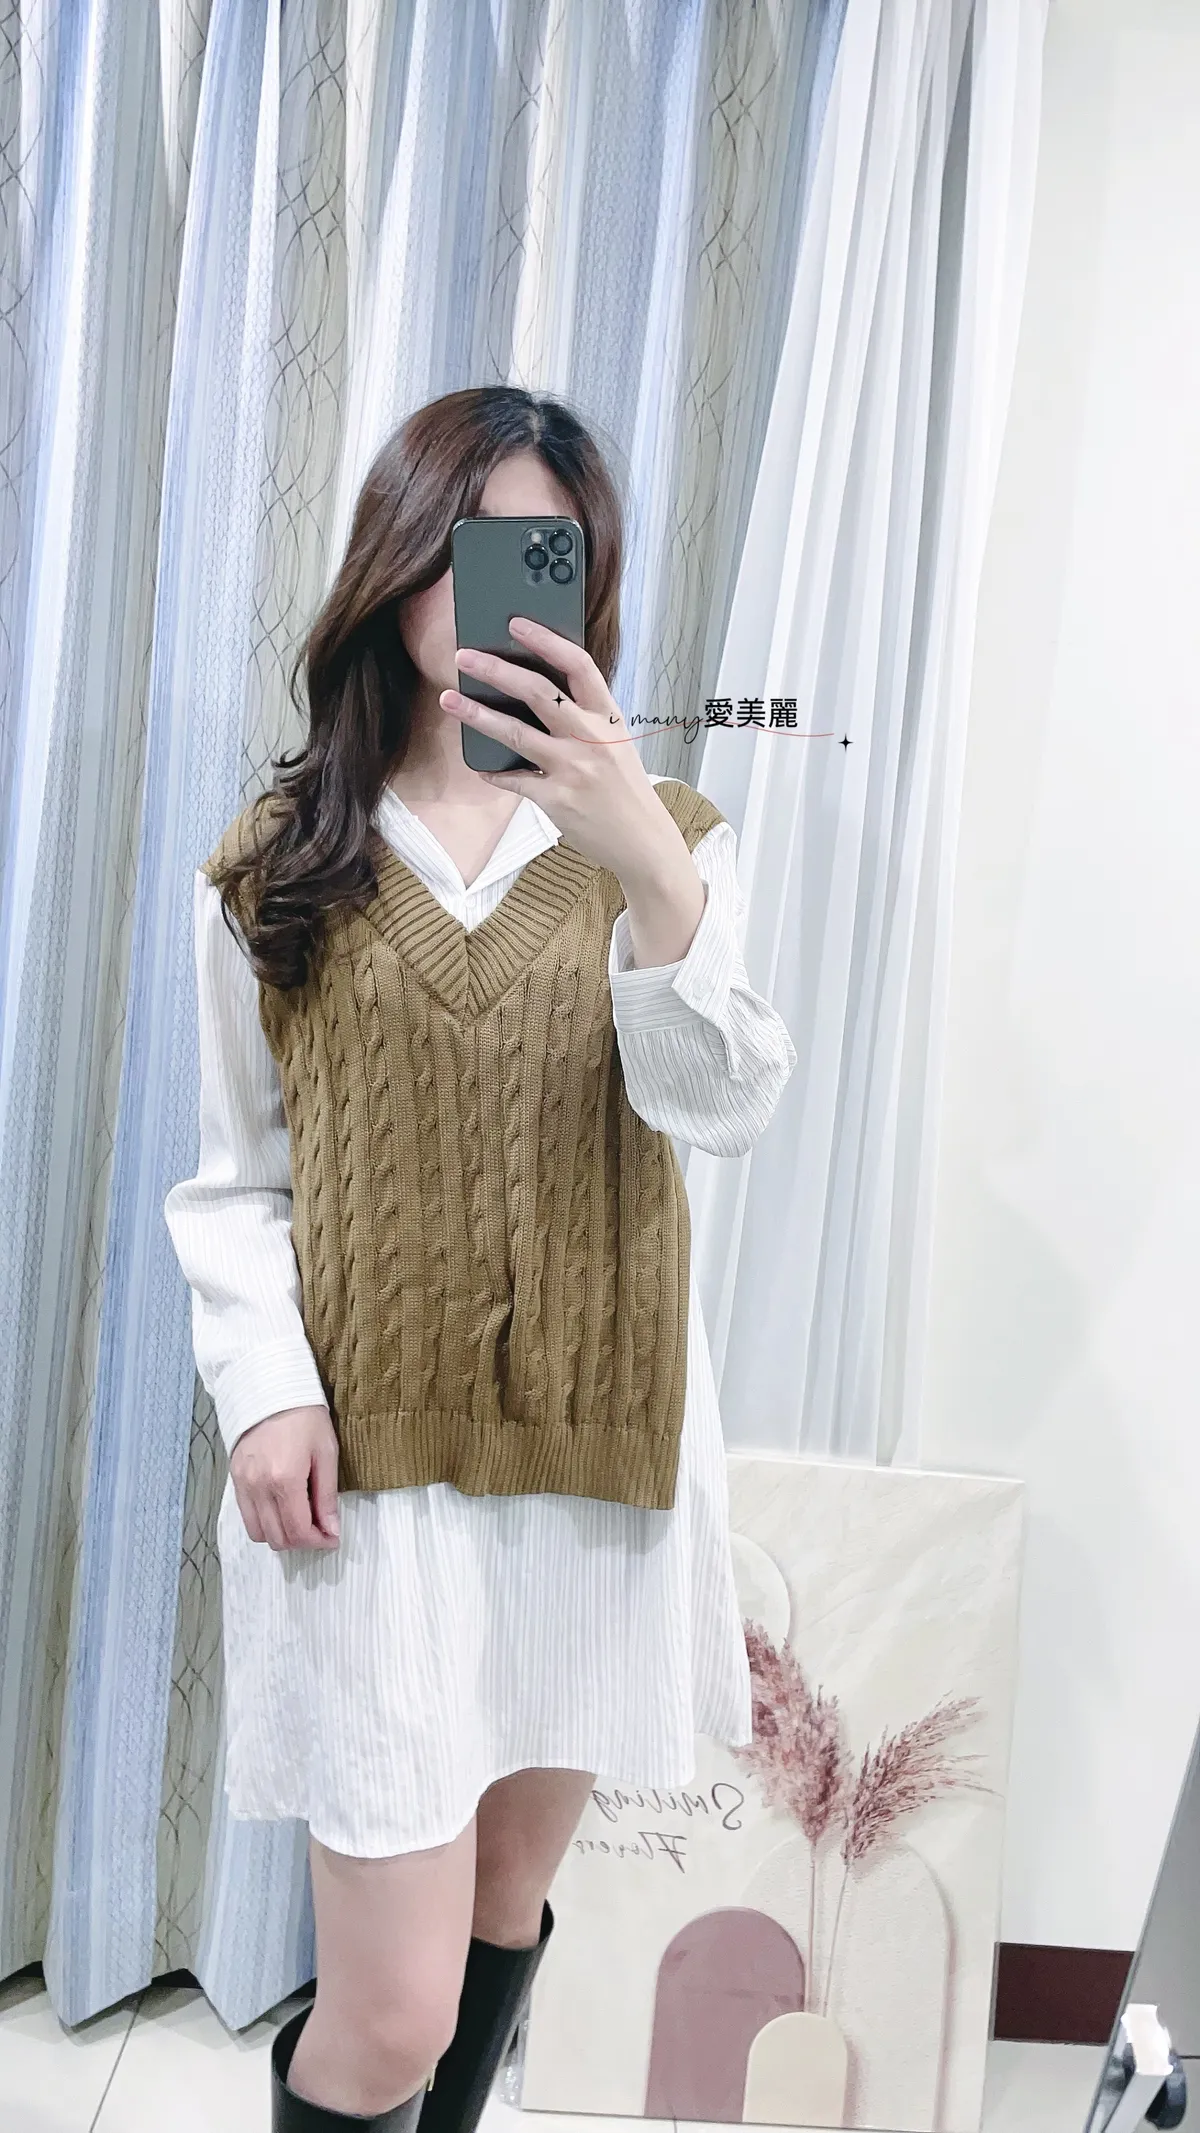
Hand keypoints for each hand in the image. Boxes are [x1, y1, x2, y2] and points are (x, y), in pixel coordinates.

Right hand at [229, 1404, 340, 1551]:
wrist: (271, 1389)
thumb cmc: (305, 1417)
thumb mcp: (326, 1453)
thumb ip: (327, 1496)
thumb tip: (331, 1530)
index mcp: (285, 1479)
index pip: (299, 1531)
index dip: (318, 1542)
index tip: (332, 1538)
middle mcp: (259, 1487)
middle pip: (278, 1538)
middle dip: (302, 1542)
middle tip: (320, 1530)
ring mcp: (243, 1484)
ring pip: (259, 1533)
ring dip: (282, 1535)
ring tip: (301, 1520)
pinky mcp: (234, 1478)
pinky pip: (246, 1516)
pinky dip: (265, 1522)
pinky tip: (282, 1509)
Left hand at [441, 616, 680, 884]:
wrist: (643, 841)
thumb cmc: (626, 790)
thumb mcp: (616, 744)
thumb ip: (584, 719)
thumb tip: (535, 693)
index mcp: (609, 718)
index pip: (578, 665)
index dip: (546, 640)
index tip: (516, 624)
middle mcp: (591, 739)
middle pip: (539, 692)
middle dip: (496, 670)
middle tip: (464, 656)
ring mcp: (572, 769)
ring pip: (515, 733)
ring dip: (477, 714)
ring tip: (449, 700)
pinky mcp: (556, 799)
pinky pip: (514, 780)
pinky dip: (493, 772)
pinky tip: (480, 768)